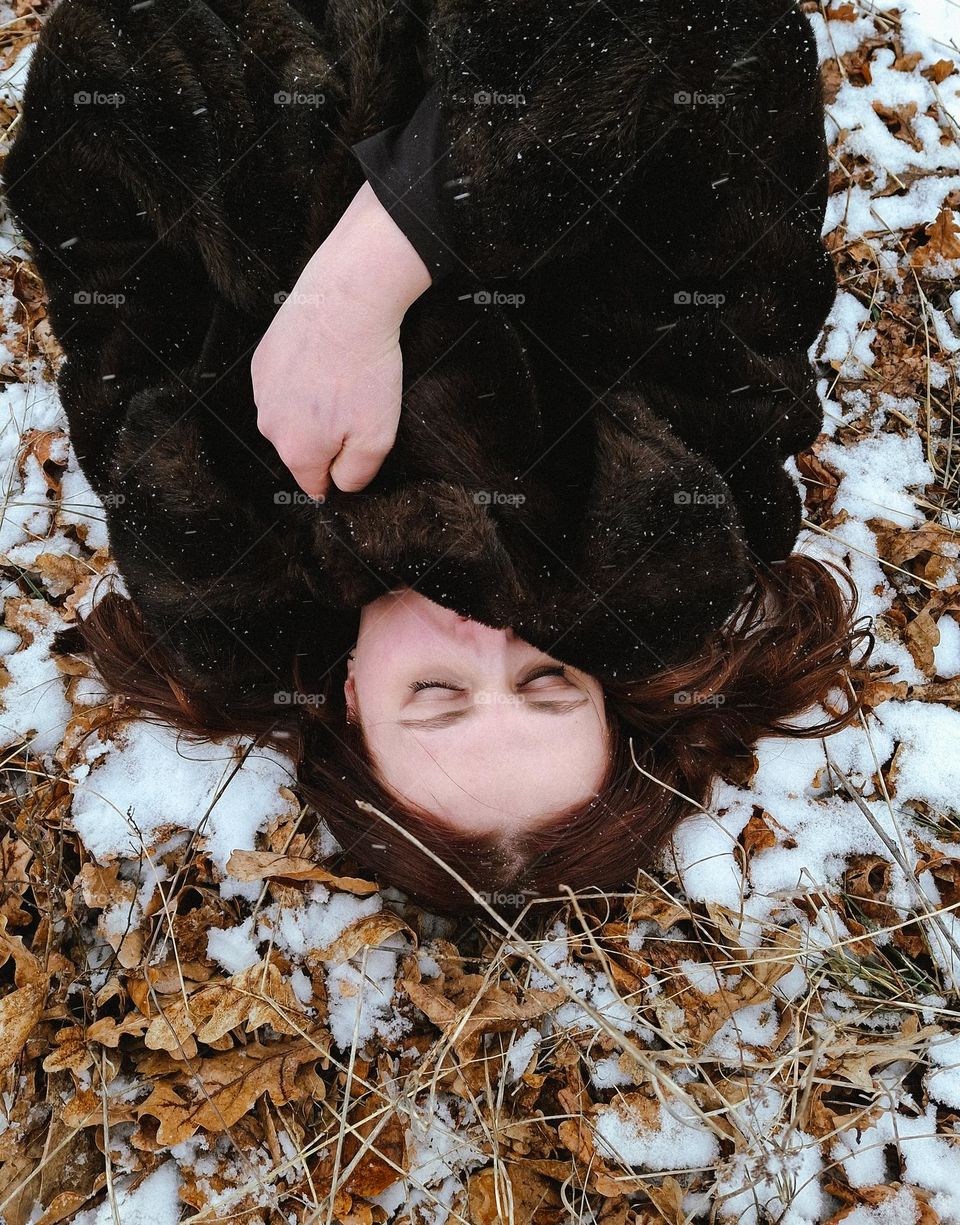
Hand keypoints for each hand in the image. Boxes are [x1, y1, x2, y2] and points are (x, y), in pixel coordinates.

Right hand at [252, 181, 431, 499]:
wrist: (344, 302)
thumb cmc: (365, 372)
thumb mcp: (377, 438)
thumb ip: (356, 475)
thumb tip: (339, 487)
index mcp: (297, 452)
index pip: (314, 485)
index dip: (338, 473)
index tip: (356, 450)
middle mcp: (269, 426)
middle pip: (302, 450)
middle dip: (327, 438)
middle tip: (357, 407)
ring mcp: (261, 392)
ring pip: (292, 417)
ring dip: (313, 408)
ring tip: (341, 380)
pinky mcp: (262, 361)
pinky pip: (285, 386)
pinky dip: (303, 380)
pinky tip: (323, 361)